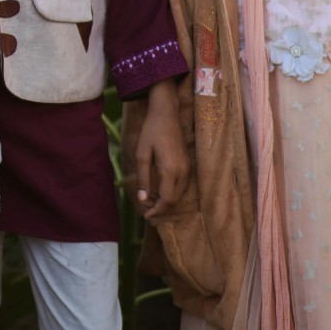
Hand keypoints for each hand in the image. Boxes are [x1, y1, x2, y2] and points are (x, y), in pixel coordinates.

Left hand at [135, 77, 188, 219]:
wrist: (167, 114)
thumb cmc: (151, 132)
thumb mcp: (142, 154)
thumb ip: (143, 178)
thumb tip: (142, 199)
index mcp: (171, 170)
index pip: (166, 199)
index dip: (156, 210)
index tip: (145, 216)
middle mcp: (183, 172)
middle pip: (174, 200)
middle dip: (160, 207)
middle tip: (144, 208)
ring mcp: (187, 168)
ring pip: (179, 194)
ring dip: (165, 200)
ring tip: (149, 200)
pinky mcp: (188, 165)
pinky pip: (181, 186)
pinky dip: (171, 192)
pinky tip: (158, 190)